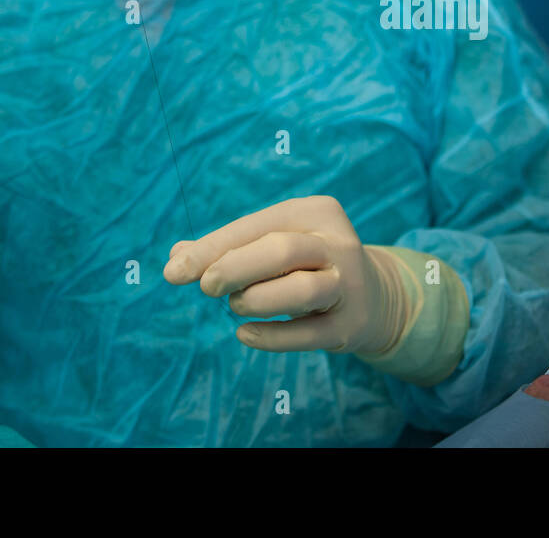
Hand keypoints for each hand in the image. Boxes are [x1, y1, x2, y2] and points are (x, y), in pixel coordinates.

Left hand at [164, 196, 407, 355]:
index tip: (175, 271)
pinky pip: (307, 335)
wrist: (374, 297)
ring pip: (301, 290)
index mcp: (317, 212)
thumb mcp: (275, 243)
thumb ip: (228, 248)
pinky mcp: (351, 326)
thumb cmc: (306, 264)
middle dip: (234, 269)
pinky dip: (270, 337)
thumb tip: (176, 258)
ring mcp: (348, 285)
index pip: (258, 224)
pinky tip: (245, 334)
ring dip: (256, 300)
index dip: (212, 247)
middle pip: (281, 250)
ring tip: (236, 305)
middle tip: (206, 288)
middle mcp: (338, 243)